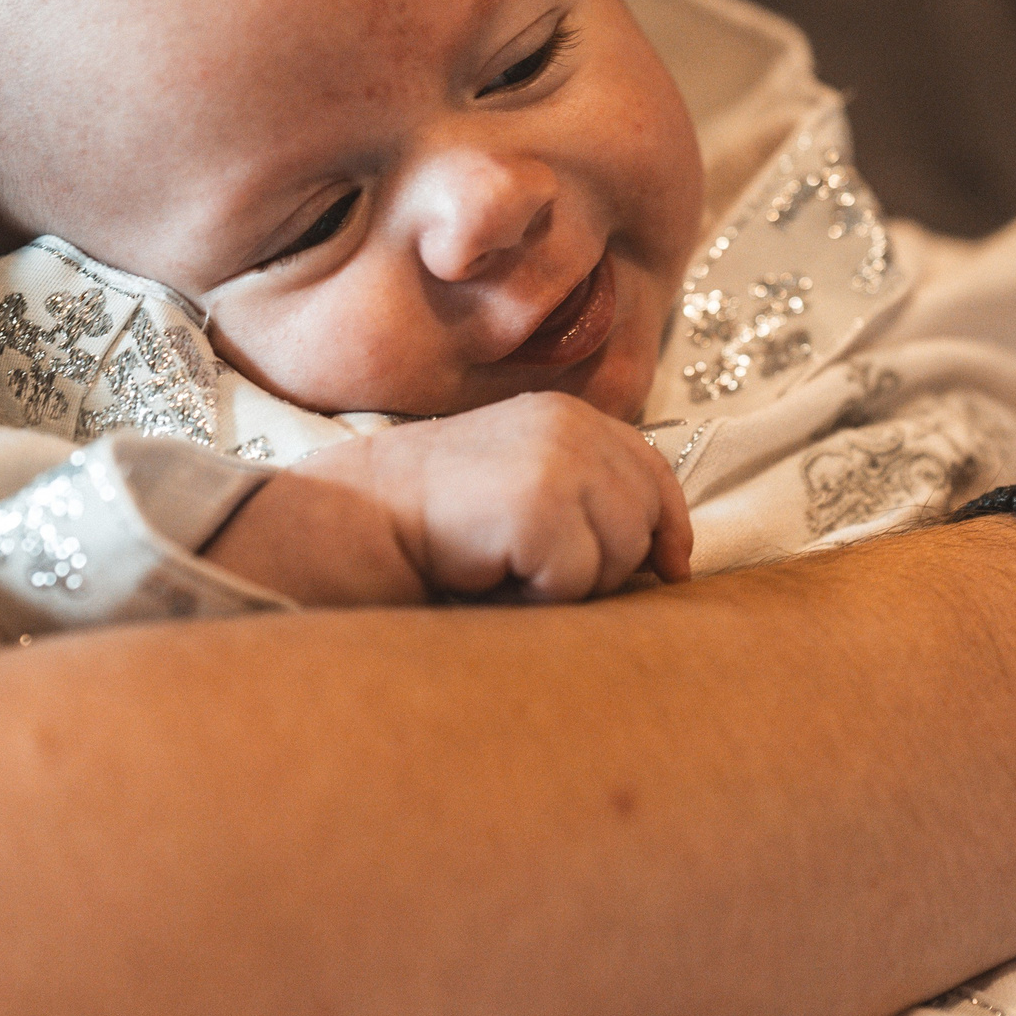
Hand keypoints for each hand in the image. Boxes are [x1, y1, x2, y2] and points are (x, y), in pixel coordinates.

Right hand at [206, 392, 694, 605]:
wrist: (345, 523)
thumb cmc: (423, 524)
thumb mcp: (511, 487)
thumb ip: (576, 497)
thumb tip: (656, 557)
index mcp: (565, 416)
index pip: (651, 470)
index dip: (667, 524)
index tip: (670, 568)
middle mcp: (570, 425)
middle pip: (645, 519)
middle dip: (606, 567)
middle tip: (531, 577)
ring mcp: (557, 460)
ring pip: (617, 557)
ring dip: (566, 587)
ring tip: (502, 573)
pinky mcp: (540, 504)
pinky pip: (575, 581)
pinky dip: (535, 600)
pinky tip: (486, 581)